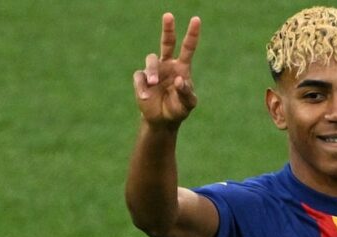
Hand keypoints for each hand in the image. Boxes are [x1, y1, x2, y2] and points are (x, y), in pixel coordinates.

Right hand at [133, 13, 199, 127]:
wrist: (162, 120)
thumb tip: (180, 79)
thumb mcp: (188, 104)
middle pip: (167, 42)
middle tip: (169, 15)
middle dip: (168, 29)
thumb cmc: (178, 109)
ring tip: (155, 84)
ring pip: (151, 60)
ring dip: (153, 71)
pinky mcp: (142, 79)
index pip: (187, 48)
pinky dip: (142, 87)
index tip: (196, 20)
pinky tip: (145, 97)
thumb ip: (187, 93)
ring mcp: (153, 71)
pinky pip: (140, 77)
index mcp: (182, 67)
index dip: (192, 34)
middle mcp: (167, 65)